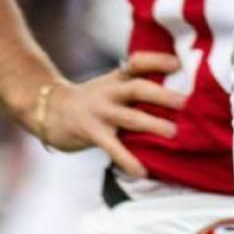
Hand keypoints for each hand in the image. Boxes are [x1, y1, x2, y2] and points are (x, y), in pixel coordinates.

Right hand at [38, 52, 188, 177]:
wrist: (48, 110)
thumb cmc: (91, 100)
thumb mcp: (110, 85)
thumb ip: (135, 88)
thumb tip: (174, 97)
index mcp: (117, 78)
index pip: (138, 63)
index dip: (157, 61)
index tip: (178, 64)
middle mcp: (110, 92)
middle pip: (138, 88)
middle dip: (162, 95)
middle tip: (185, 103)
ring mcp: (101, 113)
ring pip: (130, 117)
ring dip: (153, 125)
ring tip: (173, 132)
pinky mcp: (92, 133)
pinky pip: (113, 148)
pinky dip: (128, 160)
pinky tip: (141, 171)